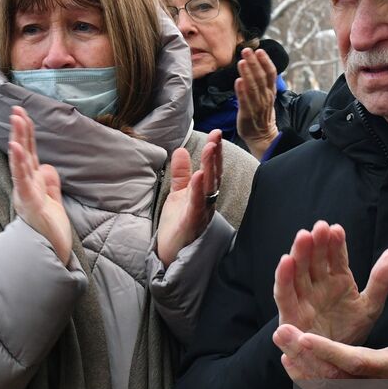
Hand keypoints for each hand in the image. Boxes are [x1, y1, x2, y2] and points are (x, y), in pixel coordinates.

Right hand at [8, 106, 72, 259]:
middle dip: (19, 130)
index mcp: (32, 185)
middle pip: (22, 153)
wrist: (50, 256)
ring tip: (16, 119)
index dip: (26, 134)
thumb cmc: (49, 232)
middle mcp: (25, 187)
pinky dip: (18, 163)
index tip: (24, 114)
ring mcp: (25, 195)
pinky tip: (16, 148)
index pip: (29, 154)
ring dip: (18, 139)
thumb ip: (50, 185)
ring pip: (20, 162)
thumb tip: (48, 166)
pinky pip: (22, 180)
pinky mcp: (29, 204)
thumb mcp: (53, 203)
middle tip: (16, 108)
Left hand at [156, 129, 222, 265]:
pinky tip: (198, 176)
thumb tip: (180, 150)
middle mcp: (207, 202)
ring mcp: (201, 213)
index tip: (216, 133)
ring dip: (210, 167)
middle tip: (216, 136)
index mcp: (204, 194)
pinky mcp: (192, 223)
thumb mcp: (178, 195)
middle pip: (214, 175)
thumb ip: (180, 174)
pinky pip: (197, 205)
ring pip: (208, 187)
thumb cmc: (177, 226)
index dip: (215, 152)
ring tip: (209, 149)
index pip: (212, 169)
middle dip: (215, 155)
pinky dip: (198, 190)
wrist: (171, 255)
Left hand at [234, 48, 279, 156]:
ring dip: (247, 73)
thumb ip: (264, 82)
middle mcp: (265, 97)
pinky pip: (244, 101)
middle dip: (254, 63)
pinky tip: (238, 81)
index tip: (260, 50)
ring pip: (253, 87)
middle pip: (260, 77)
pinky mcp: (246, 114)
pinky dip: (241, 91)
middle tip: (247, 50)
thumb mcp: (267, 96)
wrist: (262, 137)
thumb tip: (259, 65)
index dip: (265, 61)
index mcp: (270, 92)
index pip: (270, 74)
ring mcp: (256, 106)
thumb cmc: (262, 114)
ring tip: (242, 61)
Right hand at [272, 220, 387, 346]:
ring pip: (298, 272)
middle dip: (316, 243)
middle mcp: (317, 285)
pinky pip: (284, 295)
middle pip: (314, 259)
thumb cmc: (349, 331)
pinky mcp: (290, 315)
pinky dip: (283, 278)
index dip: (335, 243)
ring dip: (299, 254)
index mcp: (336, 279)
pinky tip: (285, 261)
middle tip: (320, 227)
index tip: (337, 230)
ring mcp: (302, 299)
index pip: (335, 256)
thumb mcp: (370, 305)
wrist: (337, 364)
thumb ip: (381, 280)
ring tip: (303, 236)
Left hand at [273, 280, 387, 388]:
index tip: (306, 336)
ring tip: (282, 338)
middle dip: (304, 354)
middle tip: (282, 331)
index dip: (329, 351)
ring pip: (321, 387)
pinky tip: (288, 357)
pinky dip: (302, 377)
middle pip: (331, 377)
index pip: (356, 362)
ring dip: (298, 363)